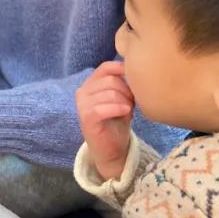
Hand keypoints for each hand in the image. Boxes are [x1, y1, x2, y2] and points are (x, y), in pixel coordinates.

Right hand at [76, 62, 134, 180]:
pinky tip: (126, 114)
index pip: (105, 68)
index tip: (135, 79)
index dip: (121, 69)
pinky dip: (118, 109)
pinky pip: (103, 108)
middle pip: (111, 81)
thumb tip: (133, 69)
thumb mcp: (121, 99)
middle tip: (132, 104)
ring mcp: (82, 105)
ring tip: (128, 112)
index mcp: (90, 85)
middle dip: (127, 91)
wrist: (112, 150)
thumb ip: (122, 84)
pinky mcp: (86, 118)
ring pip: (110, 93)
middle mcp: (82, 92)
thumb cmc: (117, 122)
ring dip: (125, 102)